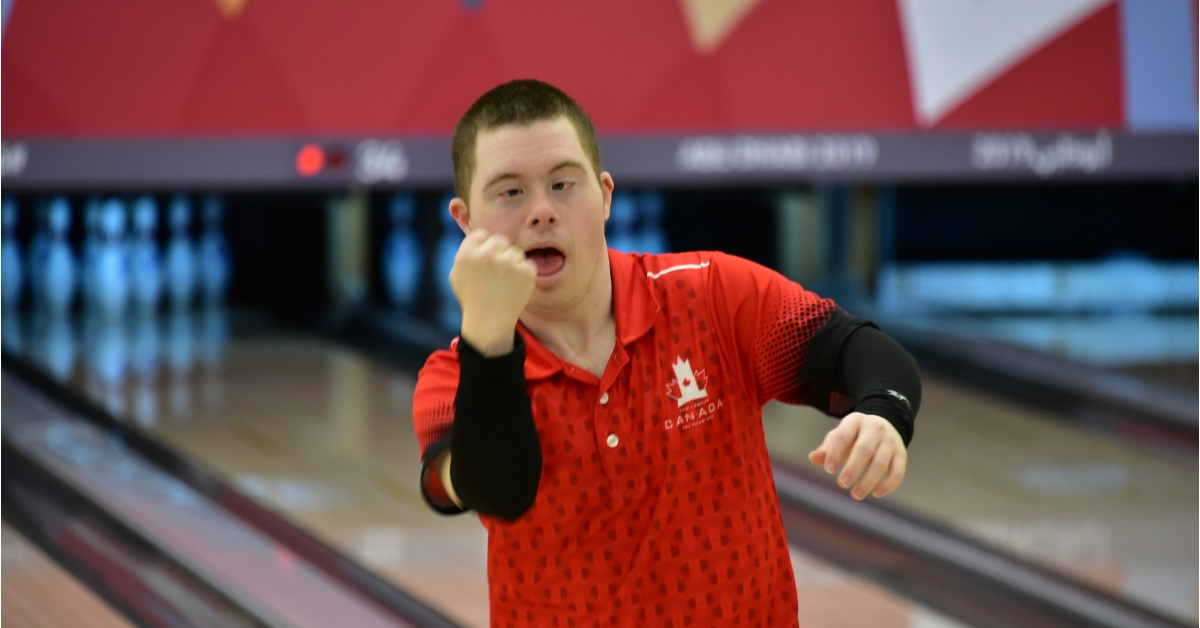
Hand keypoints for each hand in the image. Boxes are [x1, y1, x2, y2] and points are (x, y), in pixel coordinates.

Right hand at [450, 229, 537, 355]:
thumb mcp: (457, 273)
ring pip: (515, 252)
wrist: (490, 323)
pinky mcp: (526, 271)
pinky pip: (528, 264)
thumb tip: (468, 222)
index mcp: (467, 254)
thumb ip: (465, 249)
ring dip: (513, 264)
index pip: (482, 234)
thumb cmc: (472, 298)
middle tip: (498, 274)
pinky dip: (524, 276)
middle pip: (500, 240)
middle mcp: (486, 255)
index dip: (485, 247)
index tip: (487, 261)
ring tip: (505, 284)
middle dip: (500, 253)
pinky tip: (514, 288)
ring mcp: (507, 262)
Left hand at [808, 413, 906, 499]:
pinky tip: (876, 493)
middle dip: (853, 468)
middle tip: (842, 484)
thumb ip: (826, 448)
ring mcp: (890, 441)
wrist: (883, 424)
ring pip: (881, 462)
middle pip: (865, 449)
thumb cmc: (855, 435)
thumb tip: (814, 459)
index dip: (835, 452)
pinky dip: (888, 484)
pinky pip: (898, 471)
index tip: (828, 469)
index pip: (843, 436)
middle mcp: (875, 428)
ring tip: (856, 495)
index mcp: (855, 421)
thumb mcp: (839, 436)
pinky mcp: (901, 453)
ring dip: (869, 480)